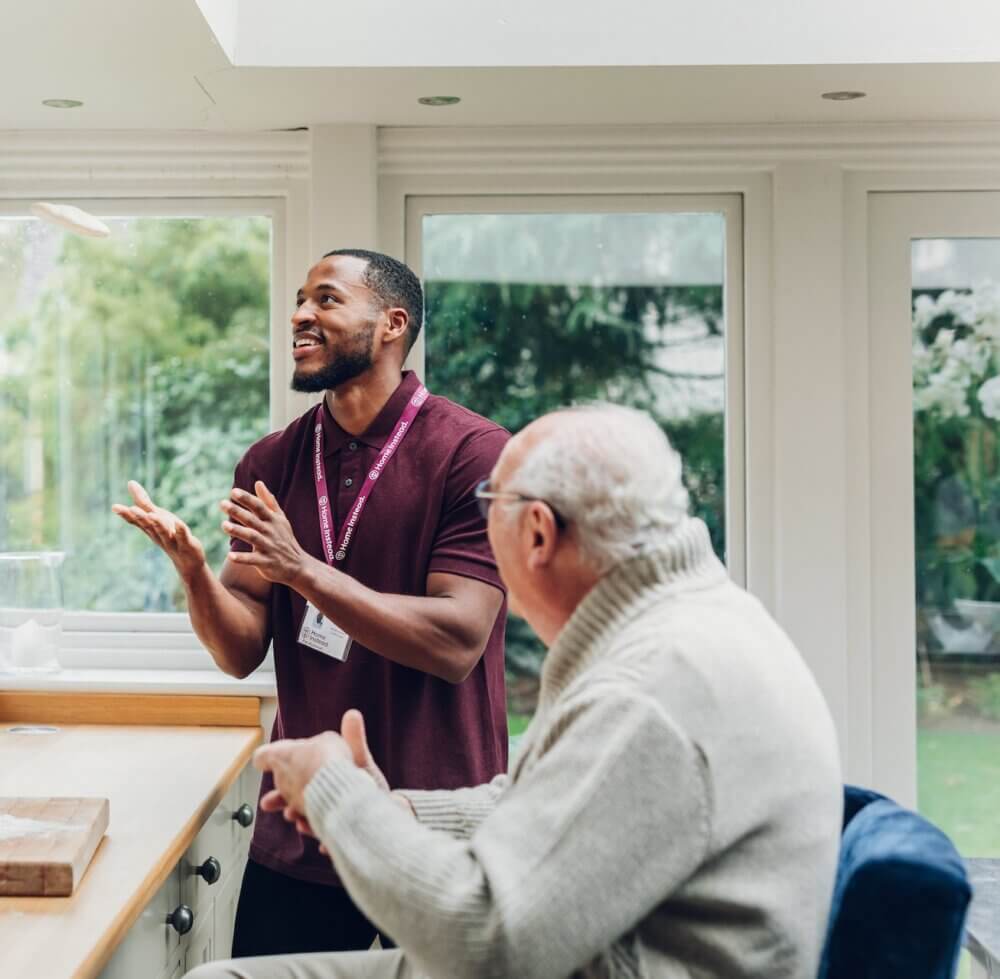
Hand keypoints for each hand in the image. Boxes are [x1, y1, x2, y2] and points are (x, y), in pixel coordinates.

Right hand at [112, 480, 205, 578]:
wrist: (188, 561)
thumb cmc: (170, 535)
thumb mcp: (157, 516)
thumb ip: (143, 502)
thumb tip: (130, 483)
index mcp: (150, 528)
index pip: (136, 521)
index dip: (126, 515)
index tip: (114, 507)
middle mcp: (158, 535)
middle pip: (148, 526)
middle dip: (140, 517)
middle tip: (131, 509)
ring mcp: (172, 541)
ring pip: (163, 532)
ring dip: (158, 523)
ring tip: (152, 515)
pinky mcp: (187, 544)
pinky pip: (183, 537)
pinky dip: (181, 530)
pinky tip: (179, 523)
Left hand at [223, 481, 310, 585]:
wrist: (298, 565)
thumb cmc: (285, 539)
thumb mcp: (280, 519)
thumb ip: (268, 501)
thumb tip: (258, 483)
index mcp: (273, 520)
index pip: (259, 506)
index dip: (247, 499)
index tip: (233, 492)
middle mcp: (270, 532)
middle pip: (252, 520)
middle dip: (238, 511)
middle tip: (222, 504)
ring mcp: (269, 547)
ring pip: (252, 537)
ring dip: (238, 531)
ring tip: (223, 525)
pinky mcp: (266, 562)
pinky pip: (253, 560)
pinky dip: (242, 558)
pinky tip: (230, 556)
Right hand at [255, 710, 411, 847]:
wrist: (386, 808)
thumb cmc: (368, 782)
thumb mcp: (359, 758)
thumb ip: (354, 739)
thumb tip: (353, 713)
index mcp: (320, 777)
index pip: (293, 773)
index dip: (279, 771)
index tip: (264, 766)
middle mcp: (318, 797)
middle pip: (292, 797)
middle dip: (280, 800)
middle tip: (269, 802)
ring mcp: (325, 815)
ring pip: (307, 817)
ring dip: (301, 820)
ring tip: (300, 821)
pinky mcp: (335, 833)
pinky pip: (327, 838)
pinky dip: (324, 840)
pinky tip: (323, 844)